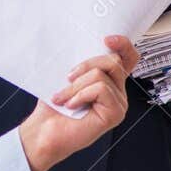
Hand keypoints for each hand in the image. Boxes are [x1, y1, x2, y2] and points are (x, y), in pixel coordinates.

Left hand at [17, 36, 139, 170]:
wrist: (43, 130)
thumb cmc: (53, 106)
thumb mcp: (67, 77)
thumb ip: (82, 63)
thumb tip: (83, 44)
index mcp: (108, 80)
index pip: (127, 57)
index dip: (122, 44)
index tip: (106, 39)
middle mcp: (117, 91)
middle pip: (113, 61)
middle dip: (84, 66)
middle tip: (66, 79)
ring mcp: (119, 103)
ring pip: (102, 75)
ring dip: (75, 86)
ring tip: (63, 98)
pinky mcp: (115, 113)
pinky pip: (100, 89)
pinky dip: (81, 95)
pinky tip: (72, 106)